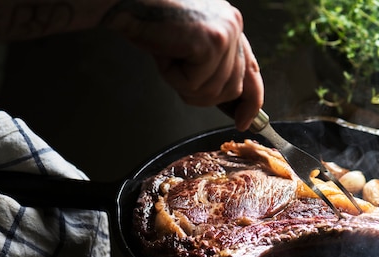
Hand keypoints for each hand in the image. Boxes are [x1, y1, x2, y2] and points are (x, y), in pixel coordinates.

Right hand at [102, 0, 263, 130]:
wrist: (127, 0)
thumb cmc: (150, 21)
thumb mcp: (189, 45)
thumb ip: (211, 66)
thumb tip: (228, 102)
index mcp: (231, 26)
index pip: (252, 71)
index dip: (250, 102)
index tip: (243, 122)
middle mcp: (233, 27)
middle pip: (232, 89)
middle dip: (202, 95)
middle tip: (177, 75)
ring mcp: (225, 34)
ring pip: (212, 90)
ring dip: (183, 84)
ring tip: (168, 57)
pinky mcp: (211, 42)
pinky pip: (195, 84)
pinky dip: (173, 78)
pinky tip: (165, 54)